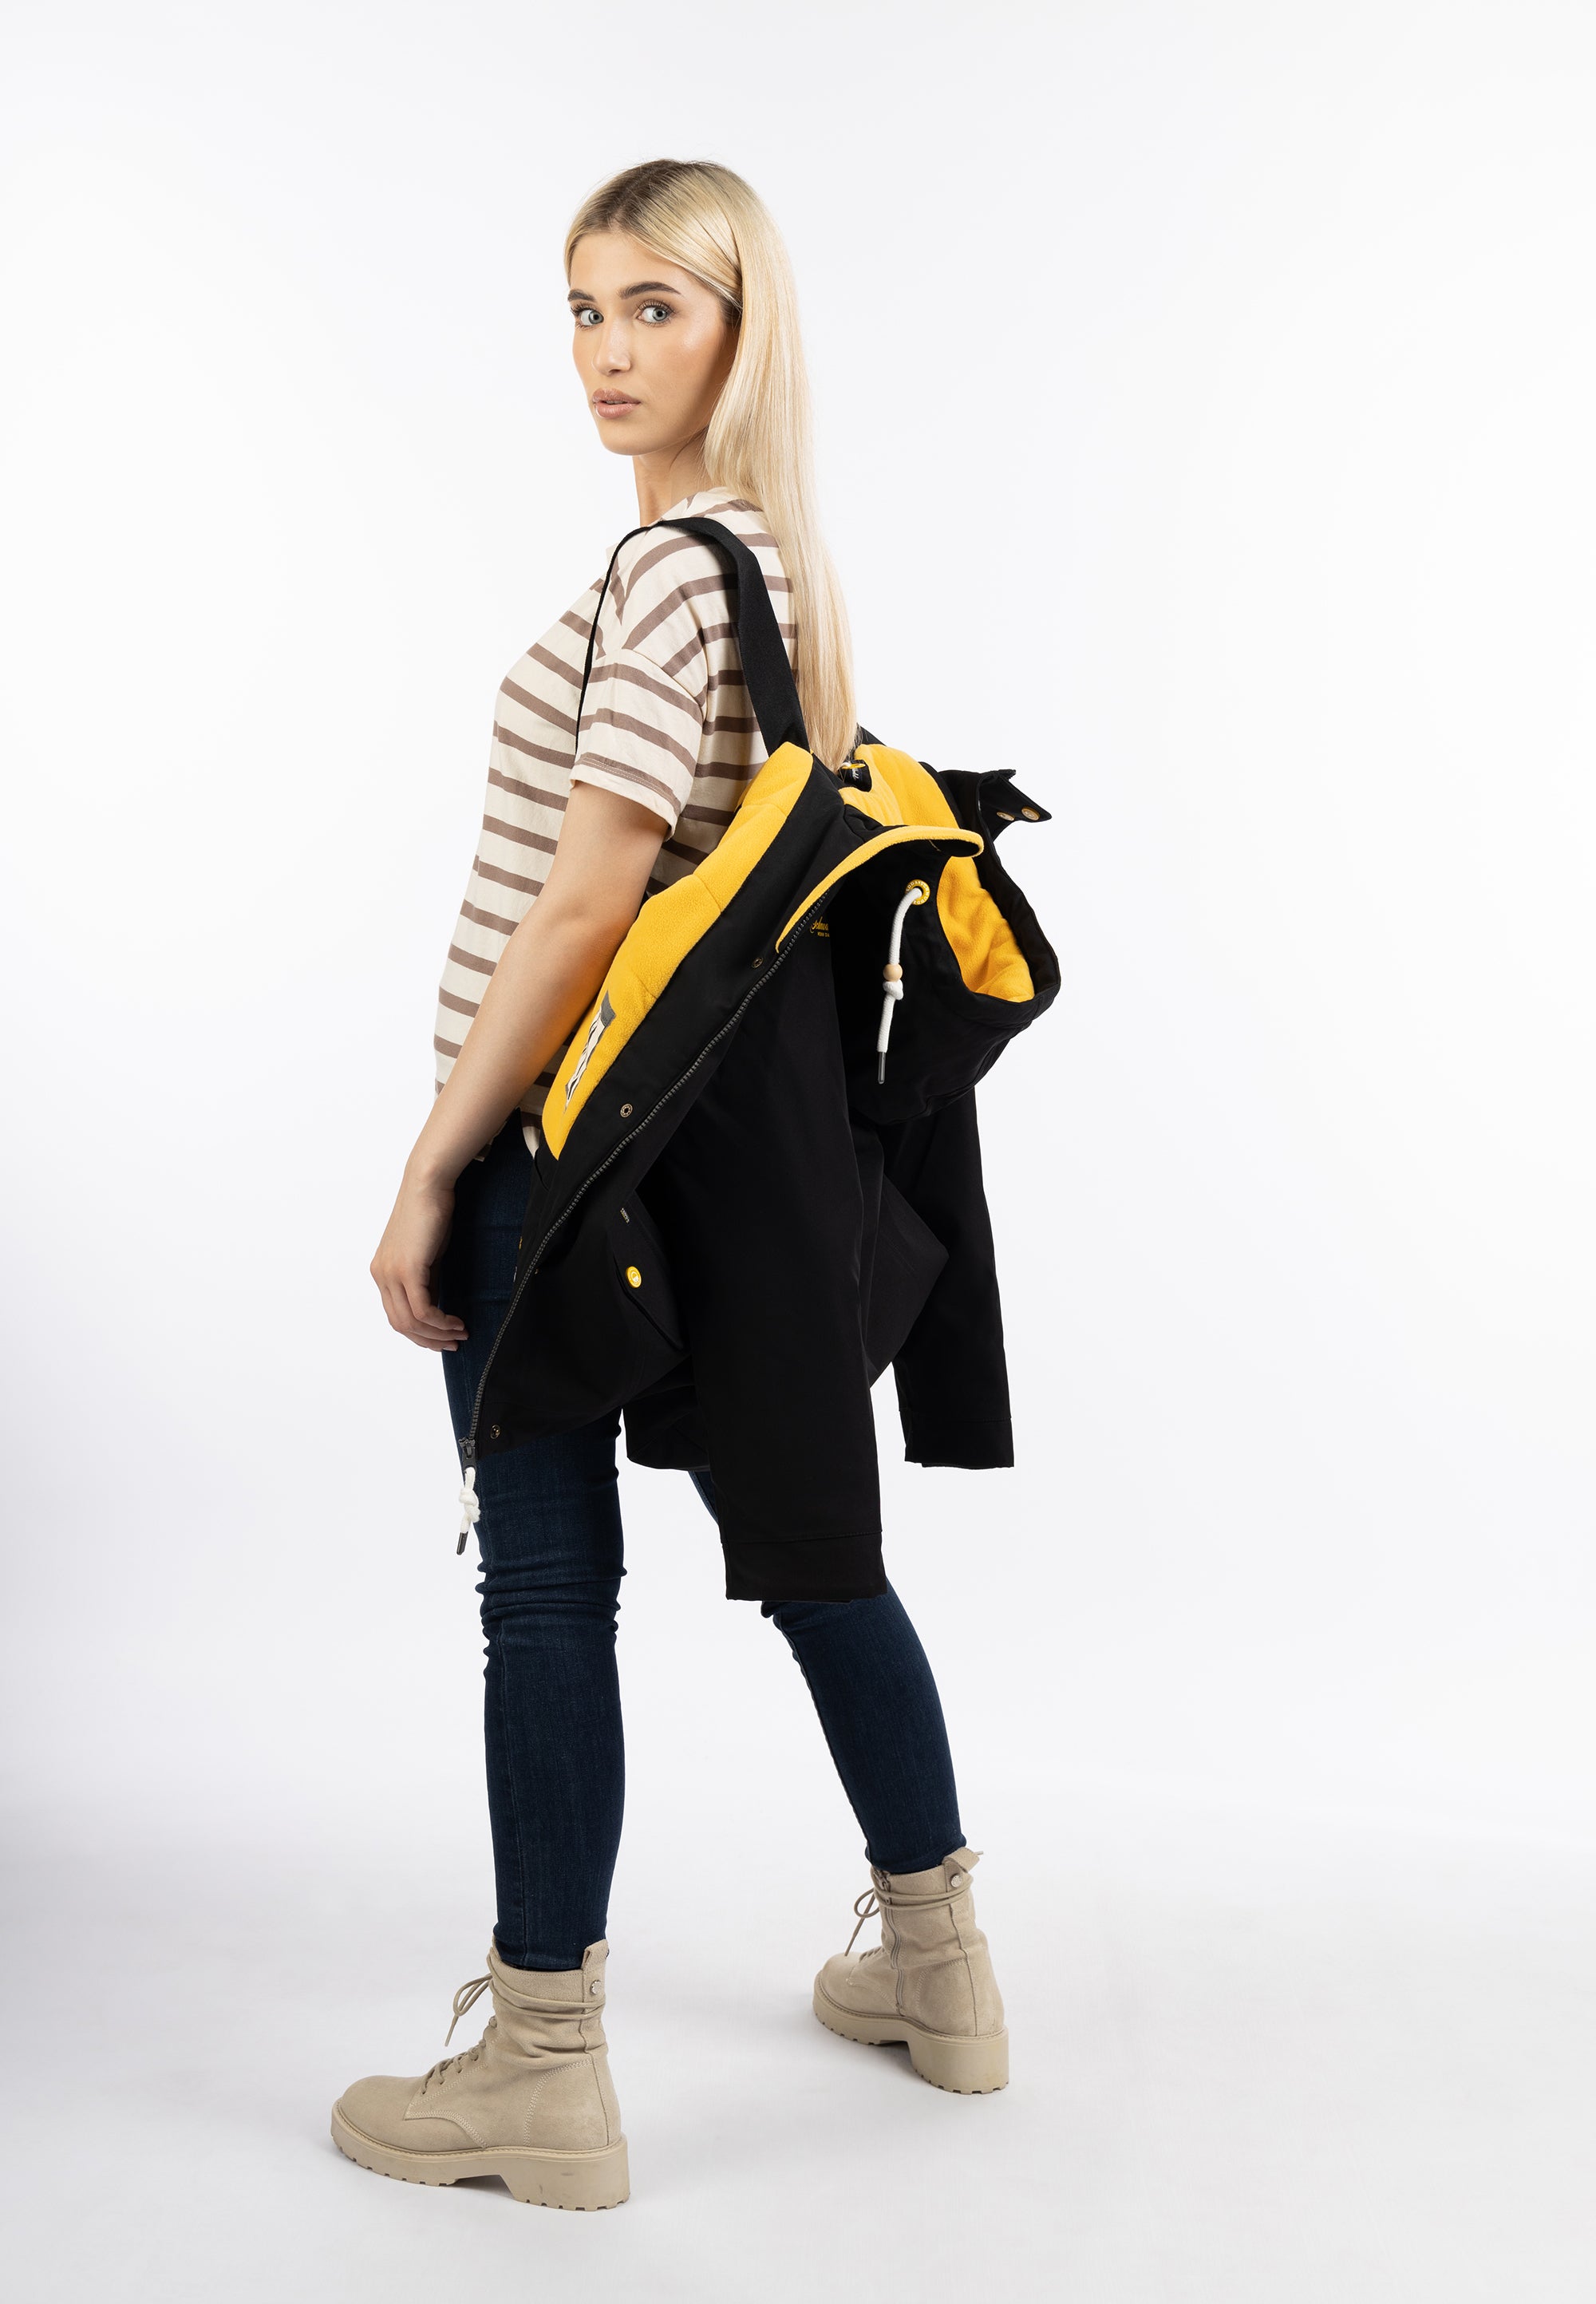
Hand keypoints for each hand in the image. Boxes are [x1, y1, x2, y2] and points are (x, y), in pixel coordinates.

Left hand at [371, 1171, 467, 1349]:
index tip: (443, 1338)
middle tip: (453, 1343)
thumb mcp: (426, 1253)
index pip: (395, 1315)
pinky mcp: (407, 1270)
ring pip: (410, 1321)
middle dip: (428, 1340)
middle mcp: (381, 1274)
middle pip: (400, 1324)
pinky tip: (456, 1322)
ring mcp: (391, 1273)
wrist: (427, 1185)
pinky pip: (422, 1309)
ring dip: (437, 1334)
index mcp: (381, 1271)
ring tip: (461, 1333)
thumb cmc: (431, 1212)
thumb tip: (437, 1305)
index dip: (419, 1333)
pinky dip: (440, 1322)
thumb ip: (426, 1279)